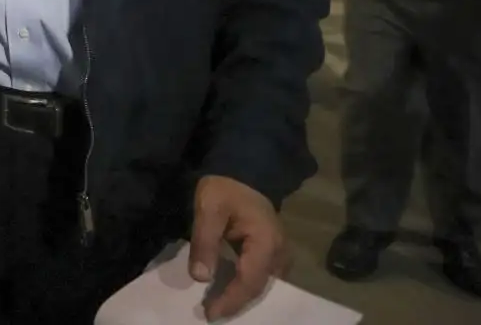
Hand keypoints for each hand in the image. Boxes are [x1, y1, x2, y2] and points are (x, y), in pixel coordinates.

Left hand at [189, 176, 289, 320]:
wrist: (243, 170)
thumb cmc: (225, 187)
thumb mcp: (209, 209)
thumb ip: (205, 242)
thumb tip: (200, 278)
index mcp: (266, 242)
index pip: (249, 281)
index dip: (230, 300)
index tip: (210, 314)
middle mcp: (279, 252)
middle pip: (258, 288)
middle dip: (235, 303)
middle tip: (210, 314)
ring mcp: (279, 253)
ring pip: (260, 284)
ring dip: (240, 297)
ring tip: (217, 308)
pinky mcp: (272, 251)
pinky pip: (260, 275)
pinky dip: (244, 286)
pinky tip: (227, 293)